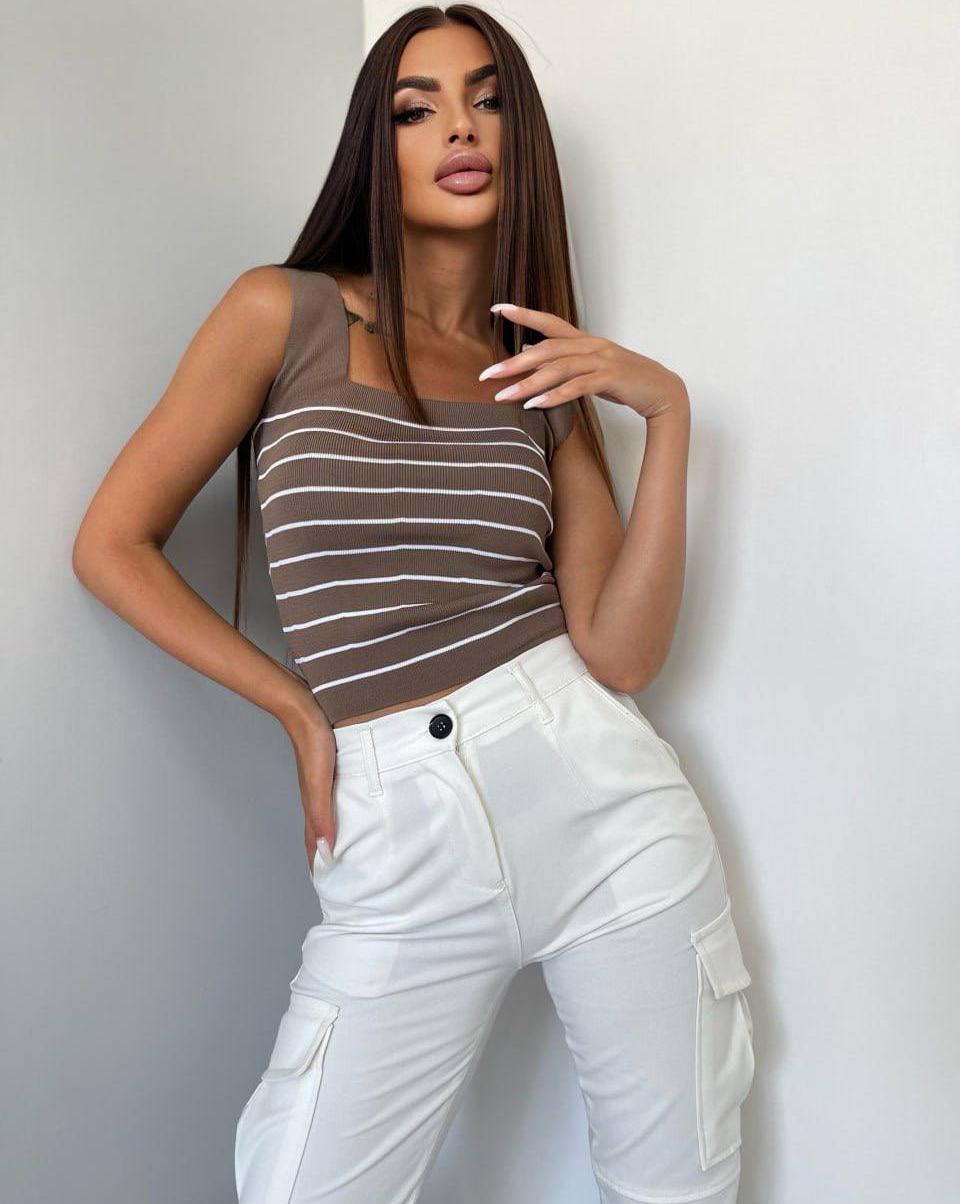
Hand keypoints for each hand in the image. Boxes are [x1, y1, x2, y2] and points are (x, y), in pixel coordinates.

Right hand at [286, 712, 338, 874]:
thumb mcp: (319, 784)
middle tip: (340, 873)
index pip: (312, 843)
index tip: (324, 885)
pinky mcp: (330, 772)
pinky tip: (354, 811)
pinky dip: (343, 813)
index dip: (317, 863)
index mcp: (312, 805)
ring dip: (334, 834)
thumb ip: (321, 815)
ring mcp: (322, 786)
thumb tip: (326, 849)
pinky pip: (336, 800)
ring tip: (349, 849)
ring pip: (328, 817)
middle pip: (319, 833)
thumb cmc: (313, 747)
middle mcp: (316, 798)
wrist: (307, 713)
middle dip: (326, 854)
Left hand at [482, 301, 688, 422]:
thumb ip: (562, 359)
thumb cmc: (624, 381)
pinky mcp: (611, 379)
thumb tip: (527, 351)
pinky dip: (554, 396)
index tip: (497, 308)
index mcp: (585, 340)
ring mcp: (602, 361)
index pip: (549, 322)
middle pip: (546, 349)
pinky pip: (577, 387)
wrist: (662, 392)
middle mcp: (592, 345)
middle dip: (513, 363)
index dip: (524, 313)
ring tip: (503, 396)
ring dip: (528, 383)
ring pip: (558, 369)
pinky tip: (535, 405)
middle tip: (487, 375)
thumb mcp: (590, 367)